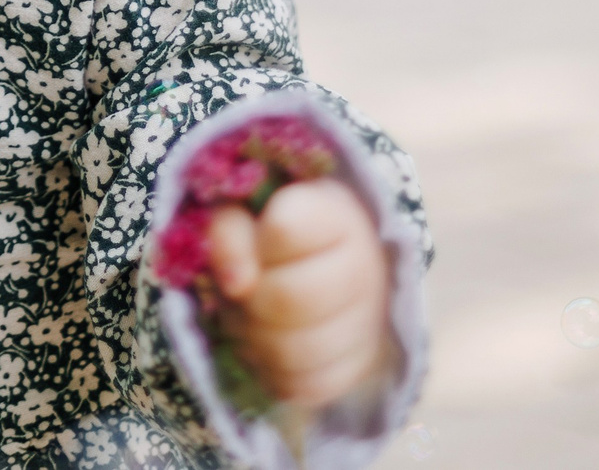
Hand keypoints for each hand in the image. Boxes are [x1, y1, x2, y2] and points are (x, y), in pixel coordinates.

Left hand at [205, 177, 391, 408]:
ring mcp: (369, 320)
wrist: (317, 266)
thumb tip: (236, 284)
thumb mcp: (242, 214)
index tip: (253, 246)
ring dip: (256, 340)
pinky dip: (275, 373)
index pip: (284, 229)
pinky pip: (307, 386)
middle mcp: (365, 265)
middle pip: (288, 298)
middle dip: (249, 300)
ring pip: (297, 351)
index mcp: (335, 214)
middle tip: (242, 295)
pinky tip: (271, 348)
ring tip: (252, 321)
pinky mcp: (361, 365)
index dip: (253, 243)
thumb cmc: (268, 234)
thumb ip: (229, 232)